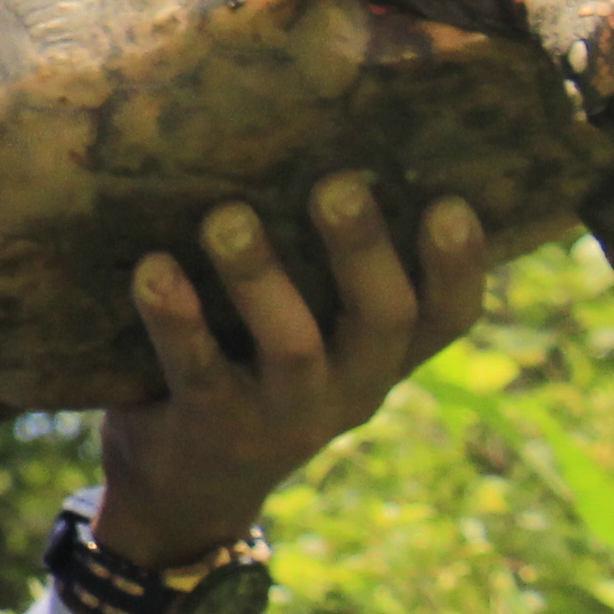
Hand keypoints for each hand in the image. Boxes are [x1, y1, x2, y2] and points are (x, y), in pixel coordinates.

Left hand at [91, 171, 487, 566]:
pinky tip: (152, 268)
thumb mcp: (312, 329)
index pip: (449, 314)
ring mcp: (281, 415)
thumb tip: (316, 123)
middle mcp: (350, 388)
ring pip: (291, 346)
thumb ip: (325, 265)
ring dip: (259, 277)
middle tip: (337, 183)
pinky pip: (195, 370)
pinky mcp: (207, 427)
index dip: (460, 264)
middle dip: (362, 250)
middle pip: (382, 320)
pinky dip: (175, 317)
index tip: (451, 201)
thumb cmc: (255, 365)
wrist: (187, 489)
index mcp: (384, 356)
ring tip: (227, 217)